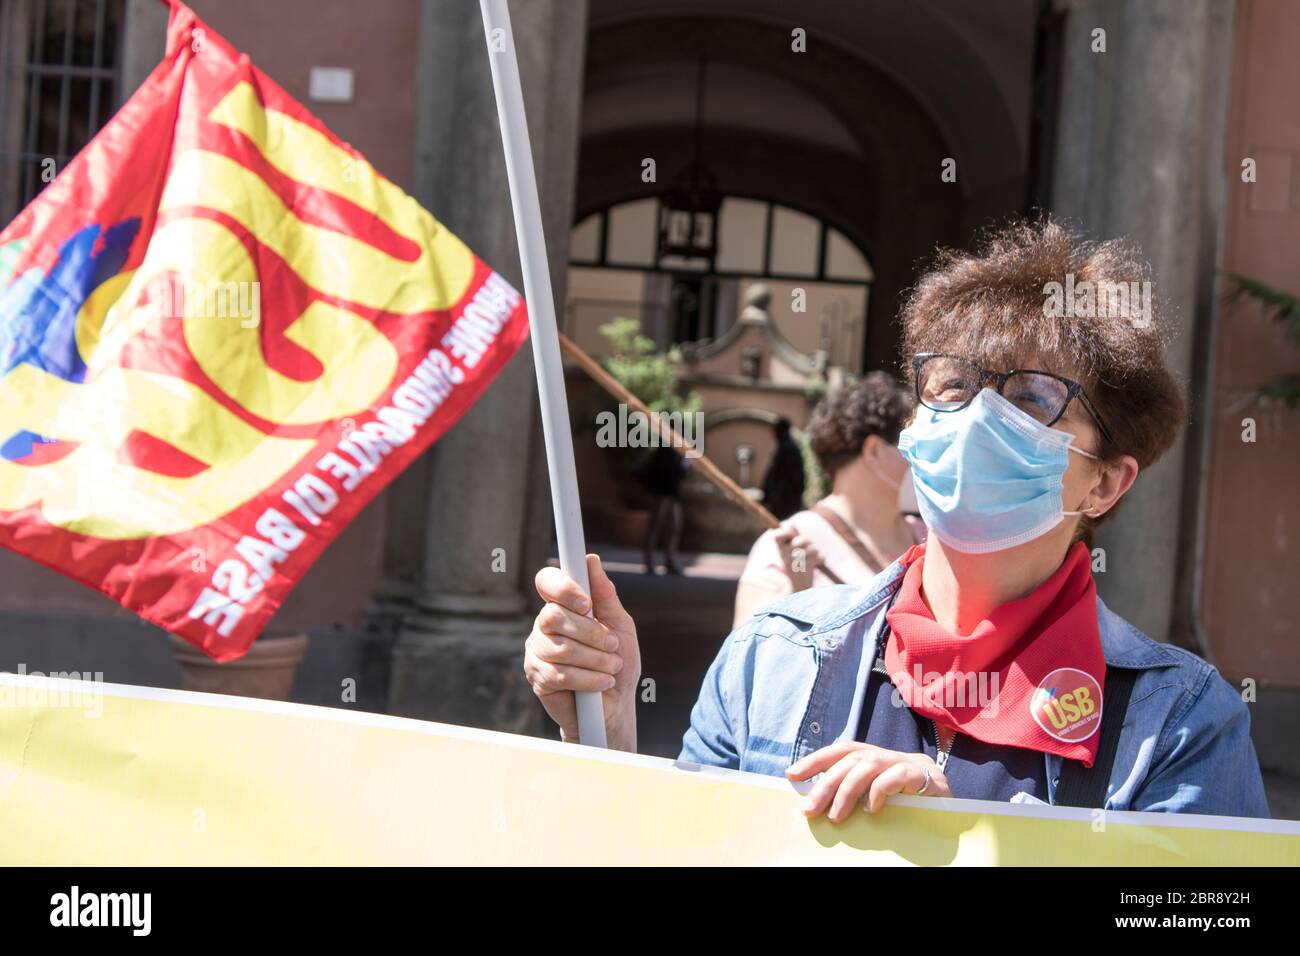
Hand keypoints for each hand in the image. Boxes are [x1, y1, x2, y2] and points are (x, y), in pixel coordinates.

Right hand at [524, 554, 640, 749]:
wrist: (615, 704)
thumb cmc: (617, 660)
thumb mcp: (620, 626)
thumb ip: (605, 596)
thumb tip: (591, 561)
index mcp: (563, 605)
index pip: (547, 581)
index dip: (562, 587)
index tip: (586, 602)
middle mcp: (544, 624)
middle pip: (554, 615)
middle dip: (590, 632)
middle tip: (612, 645)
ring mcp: (537, 651)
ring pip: (558, 647)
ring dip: (594, 659)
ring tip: (611, 667)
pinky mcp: (537, 677)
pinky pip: (558, 674)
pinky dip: (587, 679)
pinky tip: (601, 682)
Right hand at [774, 522, 819, 591]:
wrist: (799, 588)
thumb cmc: (796, 567)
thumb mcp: (791, 552)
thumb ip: (791, 538)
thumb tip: (789, 523)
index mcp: (780, 550)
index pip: (777, 536)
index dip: (785, 531)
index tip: (791, 533)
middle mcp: (785, 556)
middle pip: (802, 540)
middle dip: (808, 543)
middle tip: (807, 549)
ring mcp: (795, 562)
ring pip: (813, 549)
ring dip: (815, 553)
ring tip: (811, 560)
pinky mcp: (805, 568)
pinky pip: (818, 557)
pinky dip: (821, 560)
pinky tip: (816, 565)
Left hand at [785, 742, 951, 821]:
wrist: (951, 801)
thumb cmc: (907, 801)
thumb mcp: (876, 796)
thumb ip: (853, 792)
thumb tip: (816, 802)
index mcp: (873, 756)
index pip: (840, 751)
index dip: (815, 760)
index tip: (791, 775)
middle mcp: (887, 755)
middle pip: (850, 760)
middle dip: (825, 784)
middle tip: (810, 809)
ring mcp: (906, 763)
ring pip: (869, 765)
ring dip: (848, 790)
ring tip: (836, 816)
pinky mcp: (924, 776)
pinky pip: (897, 777)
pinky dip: (880, 791)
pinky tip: (872, 809)